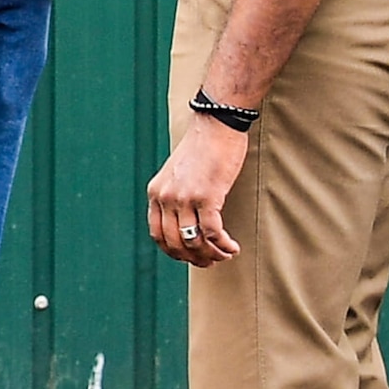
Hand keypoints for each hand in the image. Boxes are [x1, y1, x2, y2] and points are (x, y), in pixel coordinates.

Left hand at [145, 113, 246, 265]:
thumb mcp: (177, 174)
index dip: (174, 252)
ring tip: (224, 255)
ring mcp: (185, 198)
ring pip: (195, 242)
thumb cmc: (202, 149)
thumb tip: (184, 223)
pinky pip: (212, 233)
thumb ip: (175, 196)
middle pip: (175, 243)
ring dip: (211, 255)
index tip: (190, 257)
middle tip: (210, 262)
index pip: (158, 235)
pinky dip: (223, 246)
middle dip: (194, 258)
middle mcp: (166, 197)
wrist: (215, 126)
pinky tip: (233, 248)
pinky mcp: (207, 196)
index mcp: (155, 193)